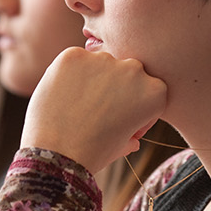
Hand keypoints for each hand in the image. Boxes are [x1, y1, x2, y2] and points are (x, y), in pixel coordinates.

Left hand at [21, 47, 166, 175]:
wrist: (55, 155)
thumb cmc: (92, 154)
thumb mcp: (121, 146)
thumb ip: (131, 135)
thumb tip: (132, 139)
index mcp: (155, 91)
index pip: (148, 89)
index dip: (135, 106)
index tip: (121, 122)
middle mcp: (134, 69)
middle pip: (126, 72)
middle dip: (115, 87)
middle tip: (96, 111)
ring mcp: (104, 58)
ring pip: (100, 63)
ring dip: (93, 78)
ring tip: (77, 105)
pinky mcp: (73, 55)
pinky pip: (75, 61)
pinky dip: (69, 75)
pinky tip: (63, 95)